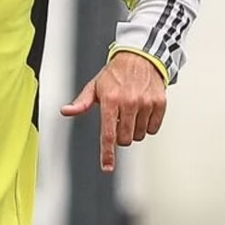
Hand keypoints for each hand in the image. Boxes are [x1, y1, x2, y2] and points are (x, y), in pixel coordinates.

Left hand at [60, 52, 166, 172]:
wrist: (140, 56)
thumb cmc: (116, 73)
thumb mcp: (94, 86)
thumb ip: (81, 103)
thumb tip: (66, 111)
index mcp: (110, 100)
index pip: (108, 134)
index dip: (107, 153)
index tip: (107, 167)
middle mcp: (129, 102)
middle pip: (125, 138)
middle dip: (120, 135)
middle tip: (118, 121)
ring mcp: (146, 103)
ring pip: (140, 135)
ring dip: (134, 130)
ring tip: (131, 113)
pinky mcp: (159, 103)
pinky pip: (153, 128)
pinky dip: (148, 125)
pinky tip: (142, 112)